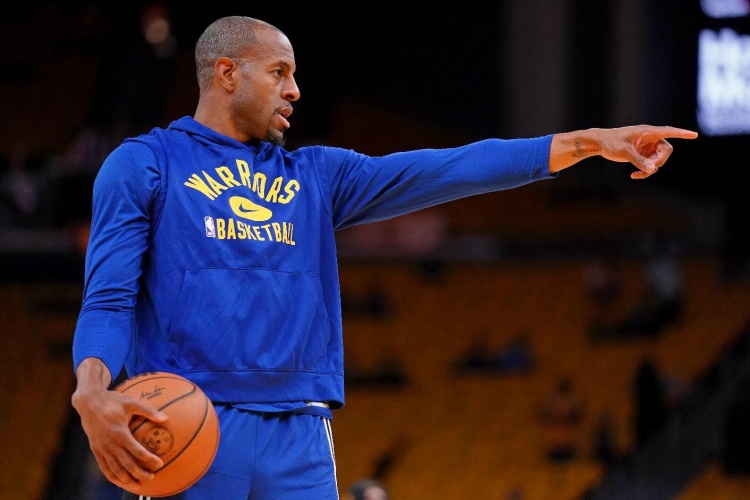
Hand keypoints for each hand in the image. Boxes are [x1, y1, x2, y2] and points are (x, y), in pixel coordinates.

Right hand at [71, 359, 166, 490]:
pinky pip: (104, 467)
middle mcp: (109, 443)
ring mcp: (101, 448)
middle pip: (125, 464)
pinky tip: (120, 482)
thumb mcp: (131, 402)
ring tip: (137, 486)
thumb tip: (165, 417)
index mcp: (119, 432)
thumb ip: (148, 410)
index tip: (159, 464)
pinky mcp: (95, 450)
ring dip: (126, 480)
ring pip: (114, 469)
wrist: (88, 402)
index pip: (136, 450)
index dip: (148, 458)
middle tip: (151, 478)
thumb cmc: (112, 400)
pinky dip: (112, 477)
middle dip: (138, 473)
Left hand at [549, 125, 698, 176]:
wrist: (600, 144)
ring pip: (658, 160)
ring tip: (636, 174)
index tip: (694, 135)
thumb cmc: (611, 142)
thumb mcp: (624, 152)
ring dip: (651, 169)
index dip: (681, 134)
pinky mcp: (643, 154)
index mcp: (647, 132)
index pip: (668, 131)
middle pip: (666, 151)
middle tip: (648, 168)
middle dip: (659, 161)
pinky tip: (633, 175)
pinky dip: (645, 171)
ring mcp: (647, 147)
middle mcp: (650, 138)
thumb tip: (653, 169)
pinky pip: (650, 165)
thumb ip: (639, 161)